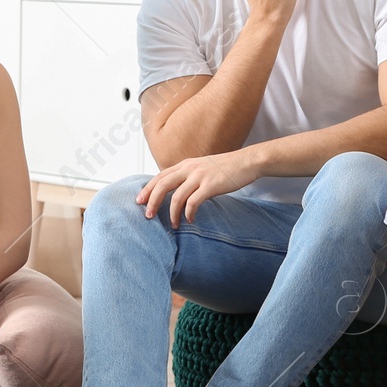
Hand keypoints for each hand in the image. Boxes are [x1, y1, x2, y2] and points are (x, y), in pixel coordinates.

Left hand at [136, 149, 259, 227]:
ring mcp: (199, 176)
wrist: (247, 162)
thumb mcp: (202, 168)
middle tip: (148, 216)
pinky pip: (193, 203)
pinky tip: (190, 220)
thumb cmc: (226, 168)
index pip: (160, 176)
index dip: (147, 189)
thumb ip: (189, 176)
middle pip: (162, 185)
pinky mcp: (210, 186)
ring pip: (176, 196)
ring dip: (172, 213)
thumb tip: (176, 191)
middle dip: (152, 201)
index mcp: (185, 164)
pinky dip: (188, 214)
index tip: (139, 201)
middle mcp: (189, 168)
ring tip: (173, 225)